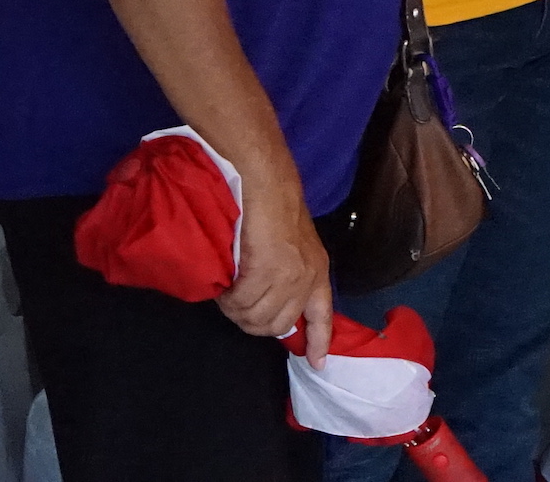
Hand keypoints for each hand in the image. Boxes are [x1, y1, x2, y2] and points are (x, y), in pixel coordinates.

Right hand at [221, 170, 330, 351]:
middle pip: (276, 327)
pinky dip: (228, 297)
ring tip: (230, 288)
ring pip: (255, 318)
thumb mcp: (291, 250)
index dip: (319, 342)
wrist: (266, 186)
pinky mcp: (268, 270)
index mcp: (318, 272)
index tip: (318, 363)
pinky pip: (241, 302)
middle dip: (252, 320)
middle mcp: (308, 278)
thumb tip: (275, 315)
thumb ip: (288, 280)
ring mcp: (289, 275)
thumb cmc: (274, 213)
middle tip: (237, 300)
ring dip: (236, 309)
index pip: (323, 316)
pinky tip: (226, 282)